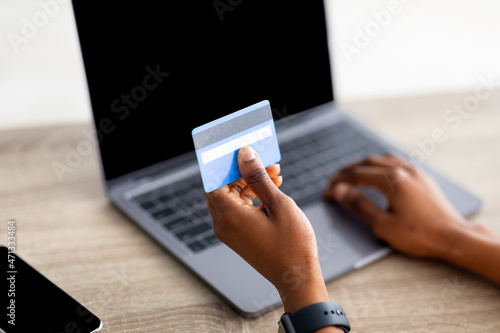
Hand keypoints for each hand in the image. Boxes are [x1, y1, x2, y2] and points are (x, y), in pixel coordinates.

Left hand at [204, 146, 329, 312]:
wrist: (297, 277)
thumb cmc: (292, 245)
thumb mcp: (278, 204)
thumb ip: (258, 177)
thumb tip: (244, 154)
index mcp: (228, 215)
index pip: (213, 180)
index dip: (223, 162)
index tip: (236, 148)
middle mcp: (223, 223)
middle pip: (223, 186)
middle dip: (242, 169)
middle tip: (262, 157)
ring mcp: (230, 231)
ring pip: (233, 196)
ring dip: (250, 182)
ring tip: (275, 172)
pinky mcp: (239, 235)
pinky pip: (239, 208)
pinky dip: (253, 196)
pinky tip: (272, 188)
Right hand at [324, 153, 499, 285]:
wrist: (454, 238)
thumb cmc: (419, 235)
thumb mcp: (382, 224)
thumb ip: (358, 205)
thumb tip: (339, 191)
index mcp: (392, 180)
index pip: (357, 176)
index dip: (339, 183)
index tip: (327, 192)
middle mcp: (403, 170)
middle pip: (368, 163)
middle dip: (348, 171)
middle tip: (335, 181)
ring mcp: (415, 172)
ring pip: (383, 159)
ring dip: (365, 164)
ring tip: (353, 173)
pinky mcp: (423, 178)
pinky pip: (398, 161)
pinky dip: (382, 163)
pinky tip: (380, 171)